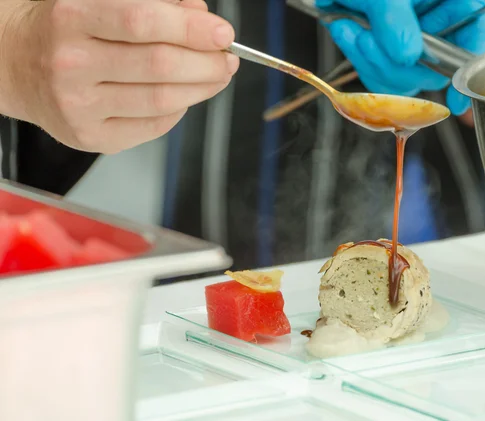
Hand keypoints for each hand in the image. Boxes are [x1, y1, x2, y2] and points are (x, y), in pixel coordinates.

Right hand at [2, 0, 237, 153]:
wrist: (15, 66)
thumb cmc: (65, 29)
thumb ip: (154, 2)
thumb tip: (201, 17)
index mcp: (73, 16)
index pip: (142, 20)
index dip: (190, 28)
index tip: (222, 33)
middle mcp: (71, 63)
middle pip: (158, 65)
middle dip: (206, 63)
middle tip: (227, 60)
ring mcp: (78, 105)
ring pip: (161, 100)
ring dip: (201, 89)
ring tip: (216, 77)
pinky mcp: (89, 136)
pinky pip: (152, 126)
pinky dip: (177, 110)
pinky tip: (183, 97)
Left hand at [315, 0, 484, 115]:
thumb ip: (395, 18)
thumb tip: (406, 57)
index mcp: (453, 3)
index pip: (473, 41)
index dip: (468, 74)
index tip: (456, 103)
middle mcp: (437, 25)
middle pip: (429, 70)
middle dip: (391, 64)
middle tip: (365, 37)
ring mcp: (411, 40)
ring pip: (401, 78)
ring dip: (368, 59)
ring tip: (348, 26)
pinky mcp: (386, 49)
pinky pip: (379, 73)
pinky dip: (358, 57)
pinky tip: (345, 30)